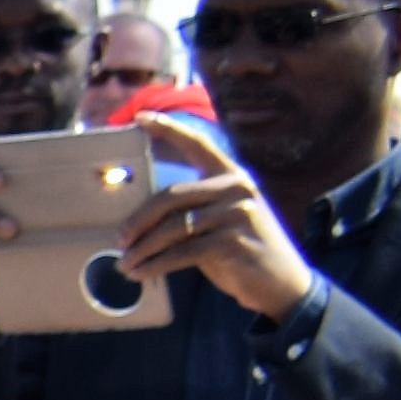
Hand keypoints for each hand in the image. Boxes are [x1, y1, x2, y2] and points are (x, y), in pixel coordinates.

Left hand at [115, 128, 313, 318]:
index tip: (140, 117)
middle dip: (138, 221)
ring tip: (124, 264)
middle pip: (171, 197)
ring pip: (173, 228)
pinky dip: (155, 265)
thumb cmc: (240, 250)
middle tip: (119, 240)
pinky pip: (182, 252)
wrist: (281, 282)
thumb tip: (136, 219)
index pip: (197, 144)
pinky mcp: (233, 241)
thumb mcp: (219, 220)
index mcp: (231, 175)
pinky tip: (140, 273)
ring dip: (143, 250)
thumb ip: (191, 209)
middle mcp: (236, 187)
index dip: (168, 129)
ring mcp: (237, 213)